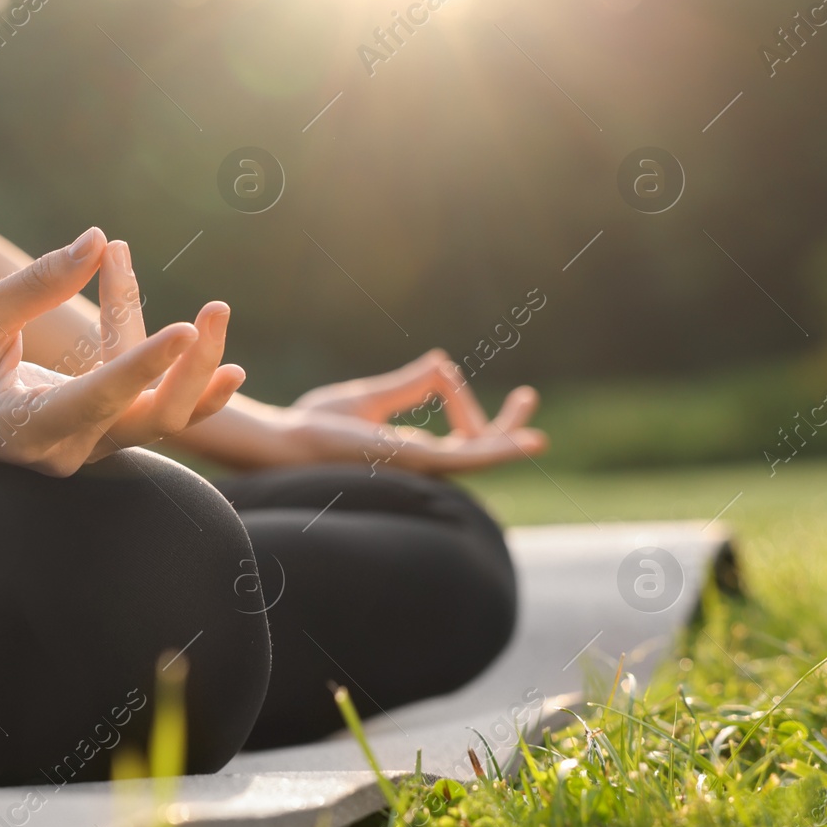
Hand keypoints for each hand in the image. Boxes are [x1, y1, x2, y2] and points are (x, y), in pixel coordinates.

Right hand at [0, 228, 244, 476]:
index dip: (141, 367)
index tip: (184, 331)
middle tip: (215, 309)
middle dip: (190, 368)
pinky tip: (217, 350)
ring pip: (162, 413)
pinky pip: (152, 404)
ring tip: (217, 310)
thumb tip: (98, 239)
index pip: (94, 400)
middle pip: (151, 420)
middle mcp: (63, 449)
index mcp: (20, 428)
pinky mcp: (102, 431)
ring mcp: (88, 446)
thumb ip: (37, 284)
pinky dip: (177, 369)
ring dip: (192, 363)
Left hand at [275, 349, 546, 473]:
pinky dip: (498, 449)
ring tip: (537, 437)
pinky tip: (525, 443)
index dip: (472, 409)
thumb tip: (442, 362)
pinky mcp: (414, 460)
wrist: (288, 439)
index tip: (446, 370)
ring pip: (480, 457)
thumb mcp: (370, 398)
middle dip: (507, 430)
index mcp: (410, 450)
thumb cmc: (316, 424)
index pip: (460, 438)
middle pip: (478, 449)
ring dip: (509, 443)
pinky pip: (467, 456)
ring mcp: (419, 464)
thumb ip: (407, 385)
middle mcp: (419, 461)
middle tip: (528, 398)